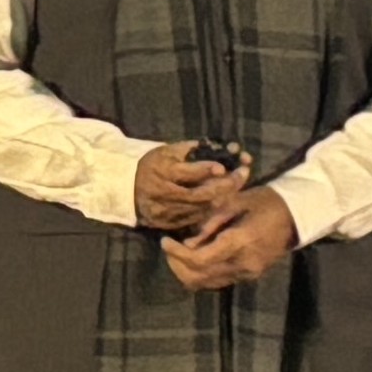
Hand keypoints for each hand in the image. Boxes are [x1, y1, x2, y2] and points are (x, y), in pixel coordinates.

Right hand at [136, 141, 250, 236]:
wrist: (128, 188)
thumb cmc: (153, 164)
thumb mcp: (167, 151)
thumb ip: (191, 149)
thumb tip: (221, 148)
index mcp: (162, 172)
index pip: (187, 173)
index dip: (206, 170)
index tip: (223, 166)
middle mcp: (164, 194)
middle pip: (198, 195)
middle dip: (224, 185)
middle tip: (243, 174)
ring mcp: (167, 212)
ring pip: (200, 209)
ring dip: (222, 198)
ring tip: (238, 186)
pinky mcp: (169, 224)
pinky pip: (194, 219)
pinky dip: (210, 210)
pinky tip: (223, 200)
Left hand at [166, 185, 304, 293]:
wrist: (297, 216)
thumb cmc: (265, 201)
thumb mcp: (235, 201)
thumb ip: (210, 223)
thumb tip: (188, 242)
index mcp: (239, 241)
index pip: (199, 260)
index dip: (176, 254)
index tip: (165, 241)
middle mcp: (243, 264)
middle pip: (198, 278)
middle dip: (177, 265)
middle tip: (169, 248)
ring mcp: (247, 273)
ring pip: (206, 284)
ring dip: (188, 271)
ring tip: (179, 252)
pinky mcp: (249, 276)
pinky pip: (218, 281)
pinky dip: (202, 272)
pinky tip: (197, 255)